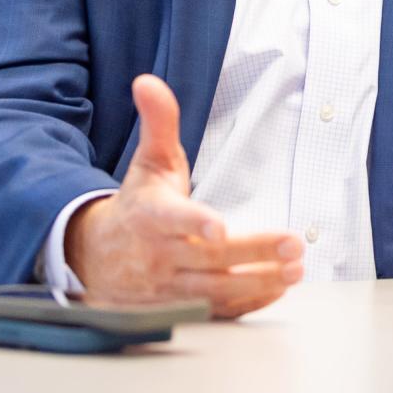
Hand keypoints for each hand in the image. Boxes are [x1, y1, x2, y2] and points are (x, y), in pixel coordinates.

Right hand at [65, 74, 303, 318]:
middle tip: (294, 245)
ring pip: (216, 291)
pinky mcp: (179, 309)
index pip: (173, 220)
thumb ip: (158, 122)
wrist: (97, 258)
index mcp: (151, 216)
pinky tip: (278, 288)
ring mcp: (168, 288)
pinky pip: (217, 312)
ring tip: (295, 269)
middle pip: (209, 259)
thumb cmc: (136, 204)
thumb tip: (147, 80)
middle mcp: (159, 255)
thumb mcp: (148, 161)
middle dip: (254, 253)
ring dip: (259, 282)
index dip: (195, 224)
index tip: (219, 226)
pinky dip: (248, 303)